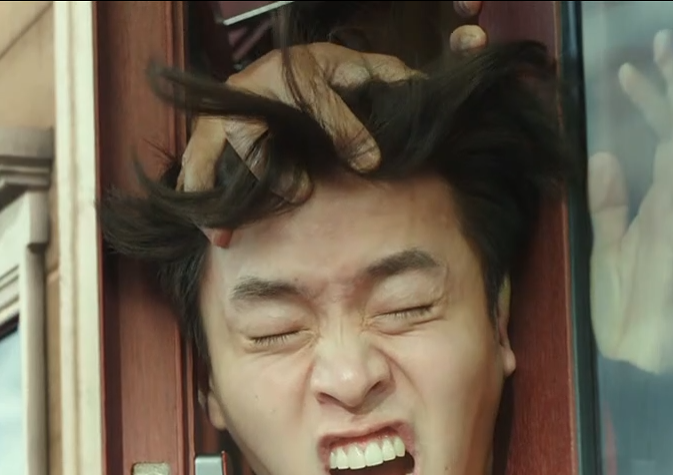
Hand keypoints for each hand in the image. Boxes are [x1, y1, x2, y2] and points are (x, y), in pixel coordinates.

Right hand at [180, 2, 488, 246]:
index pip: (323, 95)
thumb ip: (404, 73)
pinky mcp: (209, 132)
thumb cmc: (331, 80)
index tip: (370, 162)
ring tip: (251, 220)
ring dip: (243, 179)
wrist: (278, 76)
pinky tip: (218, 236)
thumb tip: (474, 39)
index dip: (345, 129)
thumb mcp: (366, 71)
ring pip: (232, 141)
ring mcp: (233, 106)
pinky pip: (198, 164)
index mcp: (307, 65)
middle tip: (301, 195)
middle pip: (265, 122)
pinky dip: (202, 198)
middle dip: (277, 164)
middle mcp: (263, 81)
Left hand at [588, 30, 672, 373]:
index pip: (652, 139)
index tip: (629, 63)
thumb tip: (605, 154)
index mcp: (653, 203)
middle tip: (667, 43)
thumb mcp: (606, 246)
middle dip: (669, 91)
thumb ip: (609, 203)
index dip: (644, 101)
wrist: (638, 360)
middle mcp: (670, 206)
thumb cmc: (628, 307)